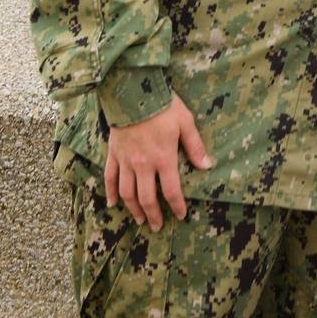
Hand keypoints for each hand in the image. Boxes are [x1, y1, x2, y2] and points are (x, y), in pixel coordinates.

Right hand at [105, 93, 211, 229]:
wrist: (133, 91)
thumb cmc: (163, 105)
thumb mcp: (185, 122)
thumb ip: (195, 146)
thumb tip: (206, 166)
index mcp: (163, 158)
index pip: (171, 190)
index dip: (177, 205)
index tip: (181, 215)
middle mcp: (143, 165)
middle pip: (147, 198)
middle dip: (153, 215)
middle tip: (157, 226)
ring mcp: (126, 161)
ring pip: (127, 193)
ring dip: (133, 209)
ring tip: (139, 219)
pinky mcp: (113, 153)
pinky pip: (110, 178)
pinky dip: (110, 192)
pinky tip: (113, 203)